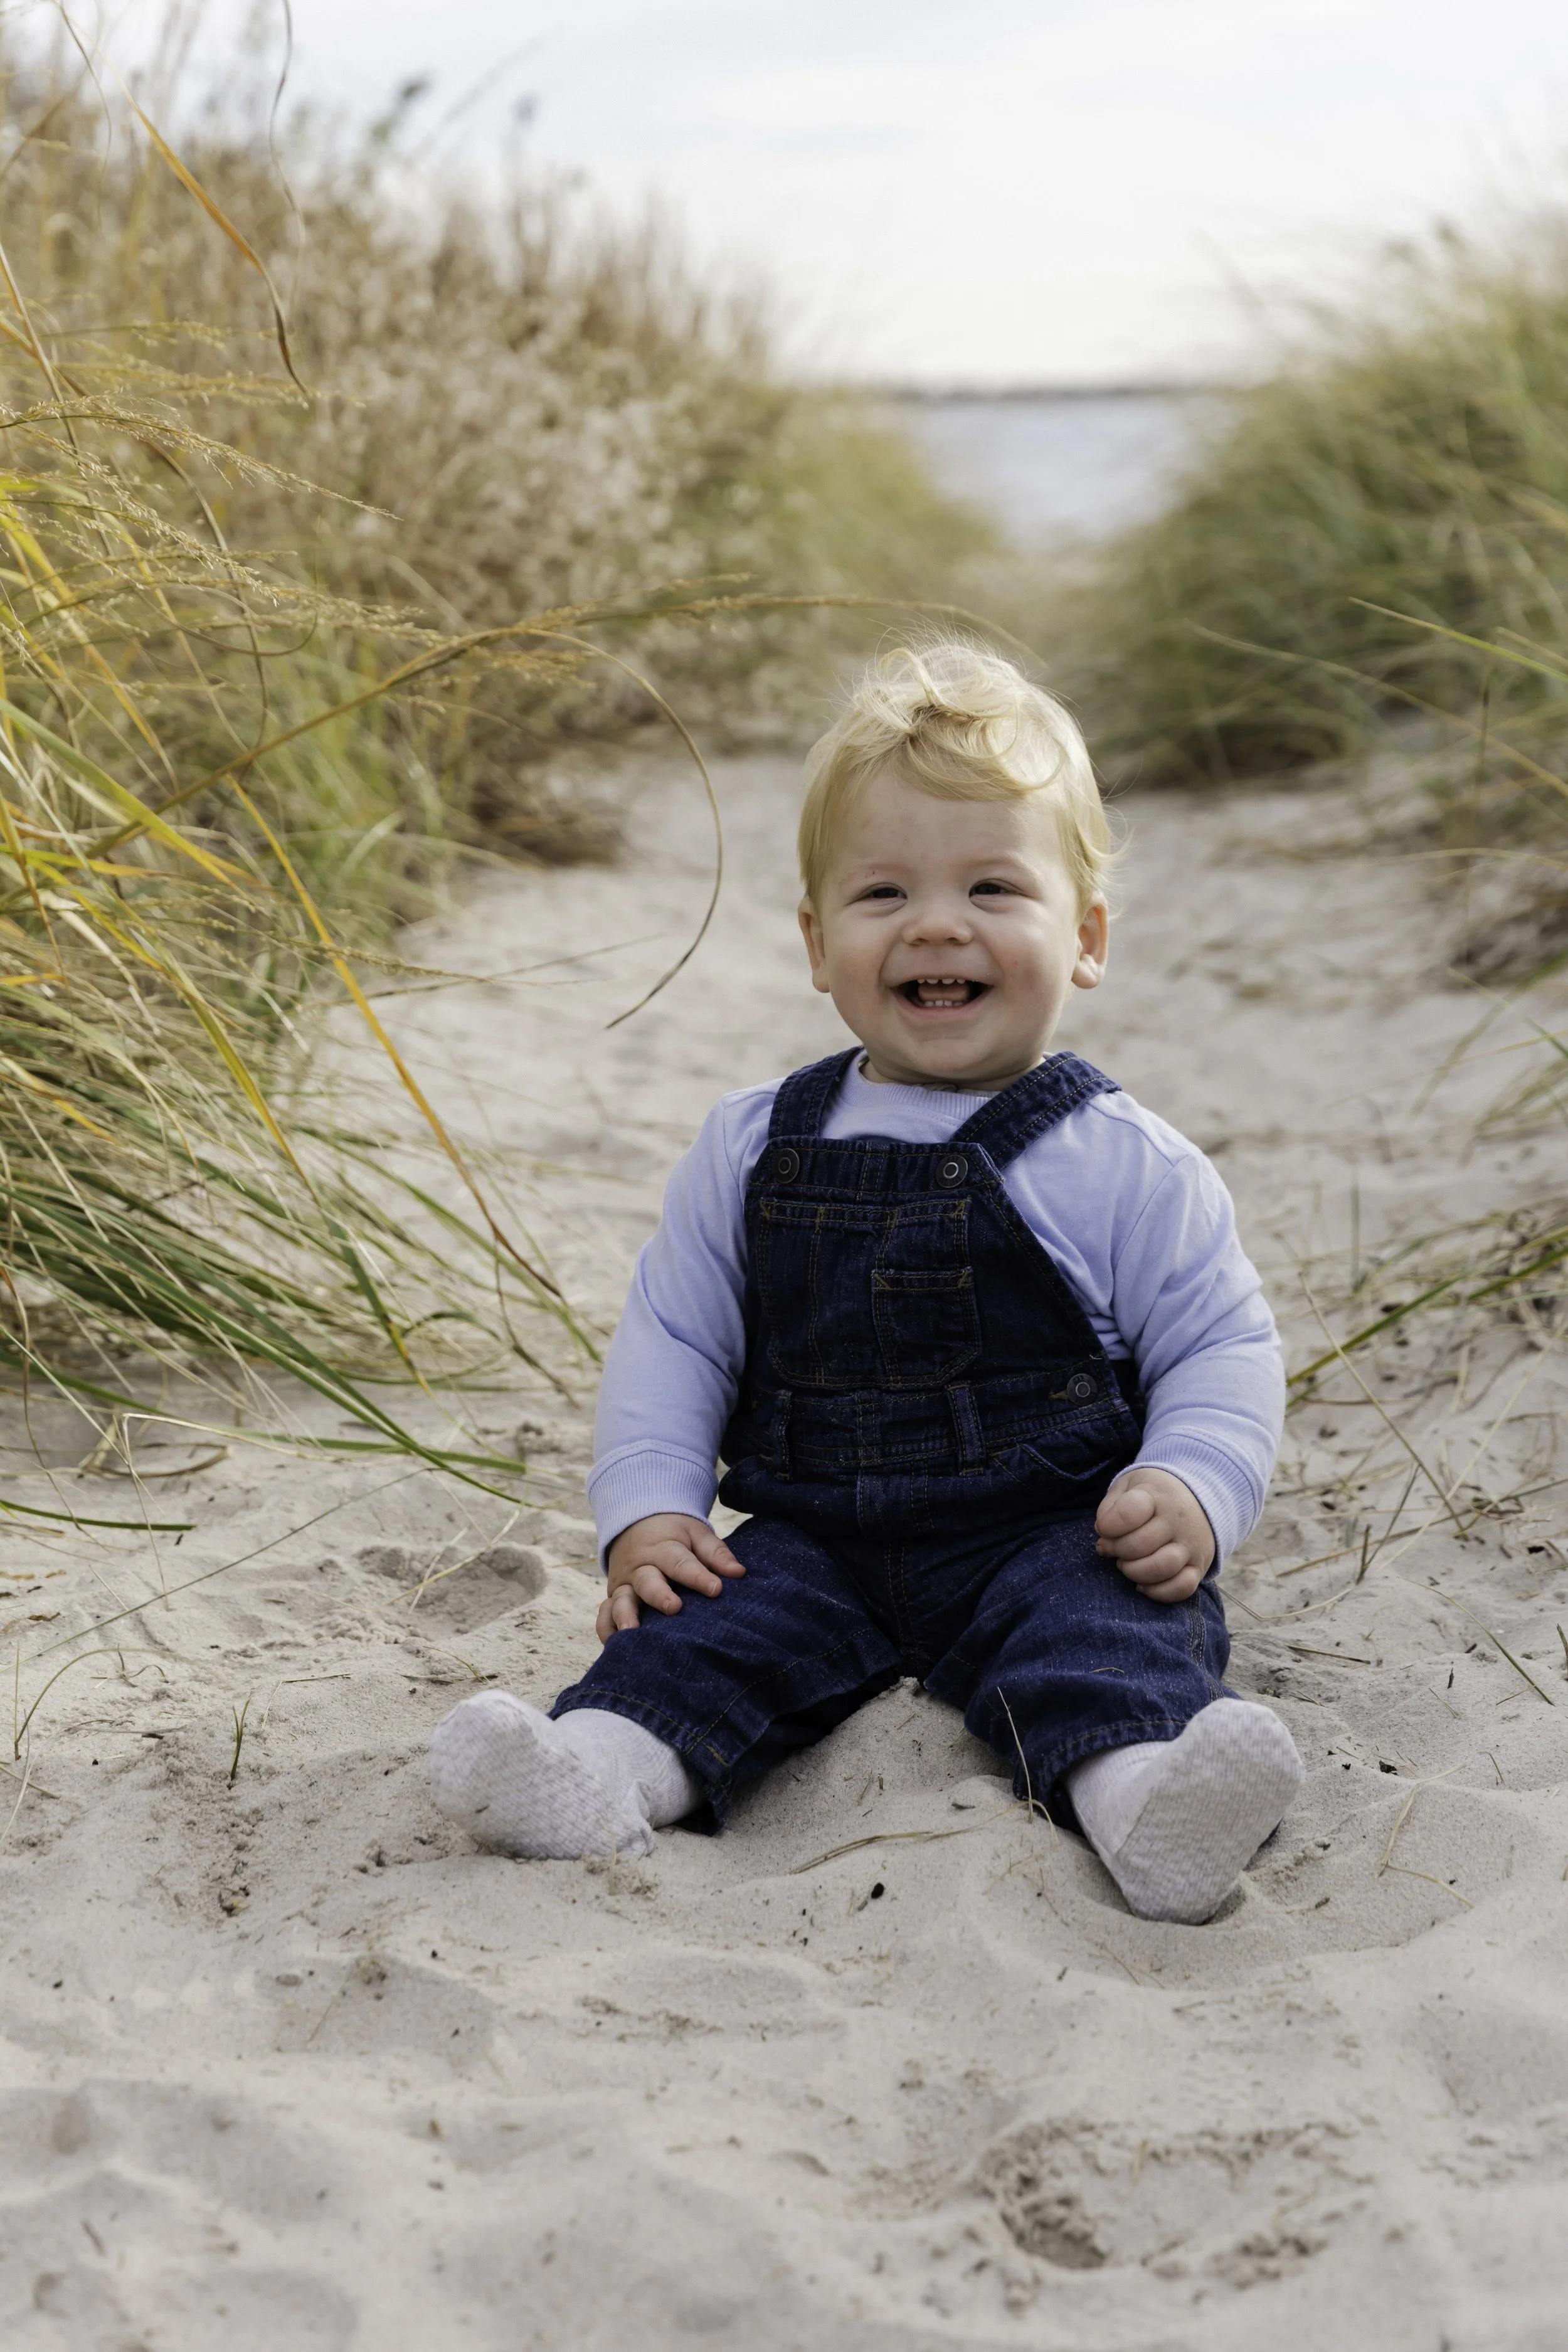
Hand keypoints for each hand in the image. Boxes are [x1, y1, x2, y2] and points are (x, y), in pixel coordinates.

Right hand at [598, 1513, 743, 1640]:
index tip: (717, 1589)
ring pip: (620, 1600)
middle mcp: (640, 1567)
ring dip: (624, 1615)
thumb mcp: (695, 1533)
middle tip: (674, 1608)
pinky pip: (604, 1614)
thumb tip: (739, 1573)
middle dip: (659, 1595)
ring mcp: (624, 1584)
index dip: (698, 1576)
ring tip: (631, 1632)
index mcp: (663, 1548)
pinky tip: (615, 1646)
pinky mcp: (614, 1597)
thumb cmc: (674, 1534)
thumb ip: (715, 1553)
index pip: (681, 1562)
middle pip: (648, 1581)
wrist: (636, 1523)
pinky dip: (606, 1629)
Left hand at [1095, 1468, 1214, 1603]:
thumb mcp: (1129, 1486)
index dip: (1108, 1525)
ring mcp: (1190, 1546)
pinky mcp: (1198, 1567)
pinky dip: (1158, 1592)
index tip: (1104, 1527)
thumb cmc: (1154, 1495)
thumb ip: (1110, 1508)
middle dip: (1117, 1551)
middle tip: (1112, 1549)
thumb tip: (1103, 1538)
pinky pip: (1182, 1588)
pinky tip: (1143, 1584)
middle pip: (1140, 1545)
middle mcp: (1176, 1521)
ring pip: (1161, 1568)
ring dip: (1134, 1572)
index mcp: (1156, 1496)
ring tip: (1127, 1565)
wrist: (1199, 1499)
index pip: (1128, 1512)